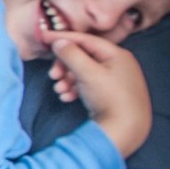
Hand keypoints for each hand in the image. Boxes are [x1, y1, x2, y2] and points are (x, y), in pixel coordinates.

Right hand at [52, 33, 150, 156]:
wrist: (125, 130)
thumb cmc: (110, 98)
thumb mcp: (88, 73)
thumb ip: (72, 54)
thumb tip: (59, 42)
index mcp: (117, 54)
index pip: (86, 40)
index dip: (64, 38)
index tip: (44, 38)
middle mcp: (117, 64)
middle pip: (84, 57)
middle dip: (65, 66)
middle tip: (53, 75)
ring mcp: (114, 80)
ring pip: (84, 72)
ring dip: (67, 79)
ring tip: (60, 90)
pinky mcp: (109, 94)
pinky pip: (88, 85)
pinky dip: (75, 88)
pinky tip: (68, 97)